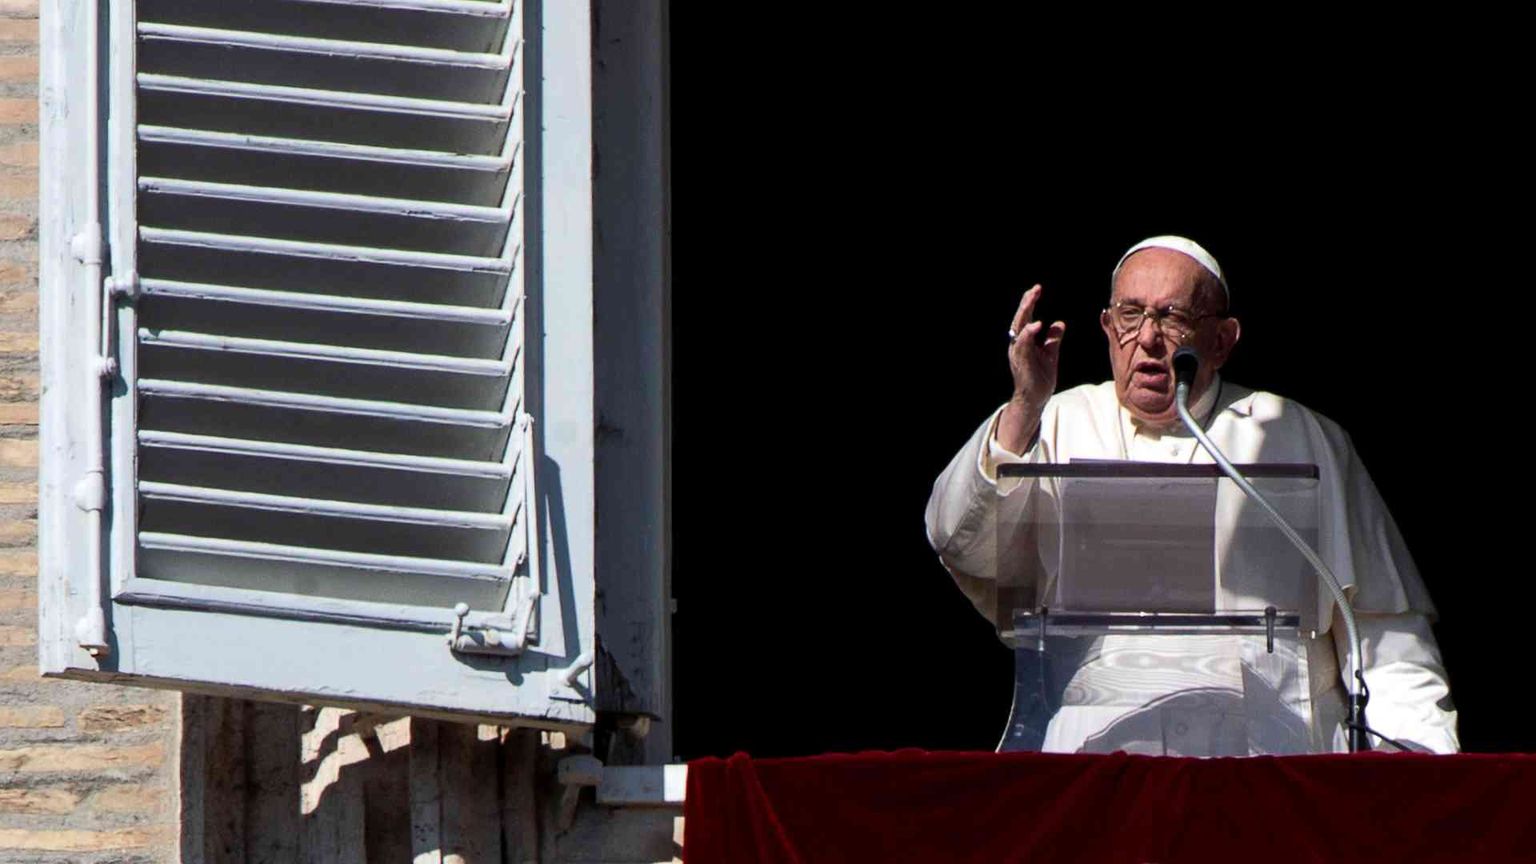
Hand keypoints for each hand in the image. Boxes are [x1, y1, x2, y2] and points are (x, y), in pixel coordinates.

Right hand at [997, 284, 1065, 451]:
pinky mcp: (1022, 362)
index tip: (1037, 289)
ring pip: (1018, 328)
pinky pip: (1023, 345)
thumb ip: (1053, 339)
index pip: (1026, 317)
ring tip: (1032, 299)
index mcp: (1024, 341)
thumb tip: (1059, 323)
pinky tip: (1036, 325)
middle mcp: (1018, 344)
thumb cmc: (1040, 377)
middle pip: (1019, 319)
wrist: (1035, 399)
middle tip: (1035, 289)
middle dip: (1027, 302)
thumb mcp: (1050, 354)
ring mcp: (1018, 353)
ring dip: (1025, 312)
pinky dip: (1028, 334)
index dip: (1030, 302)